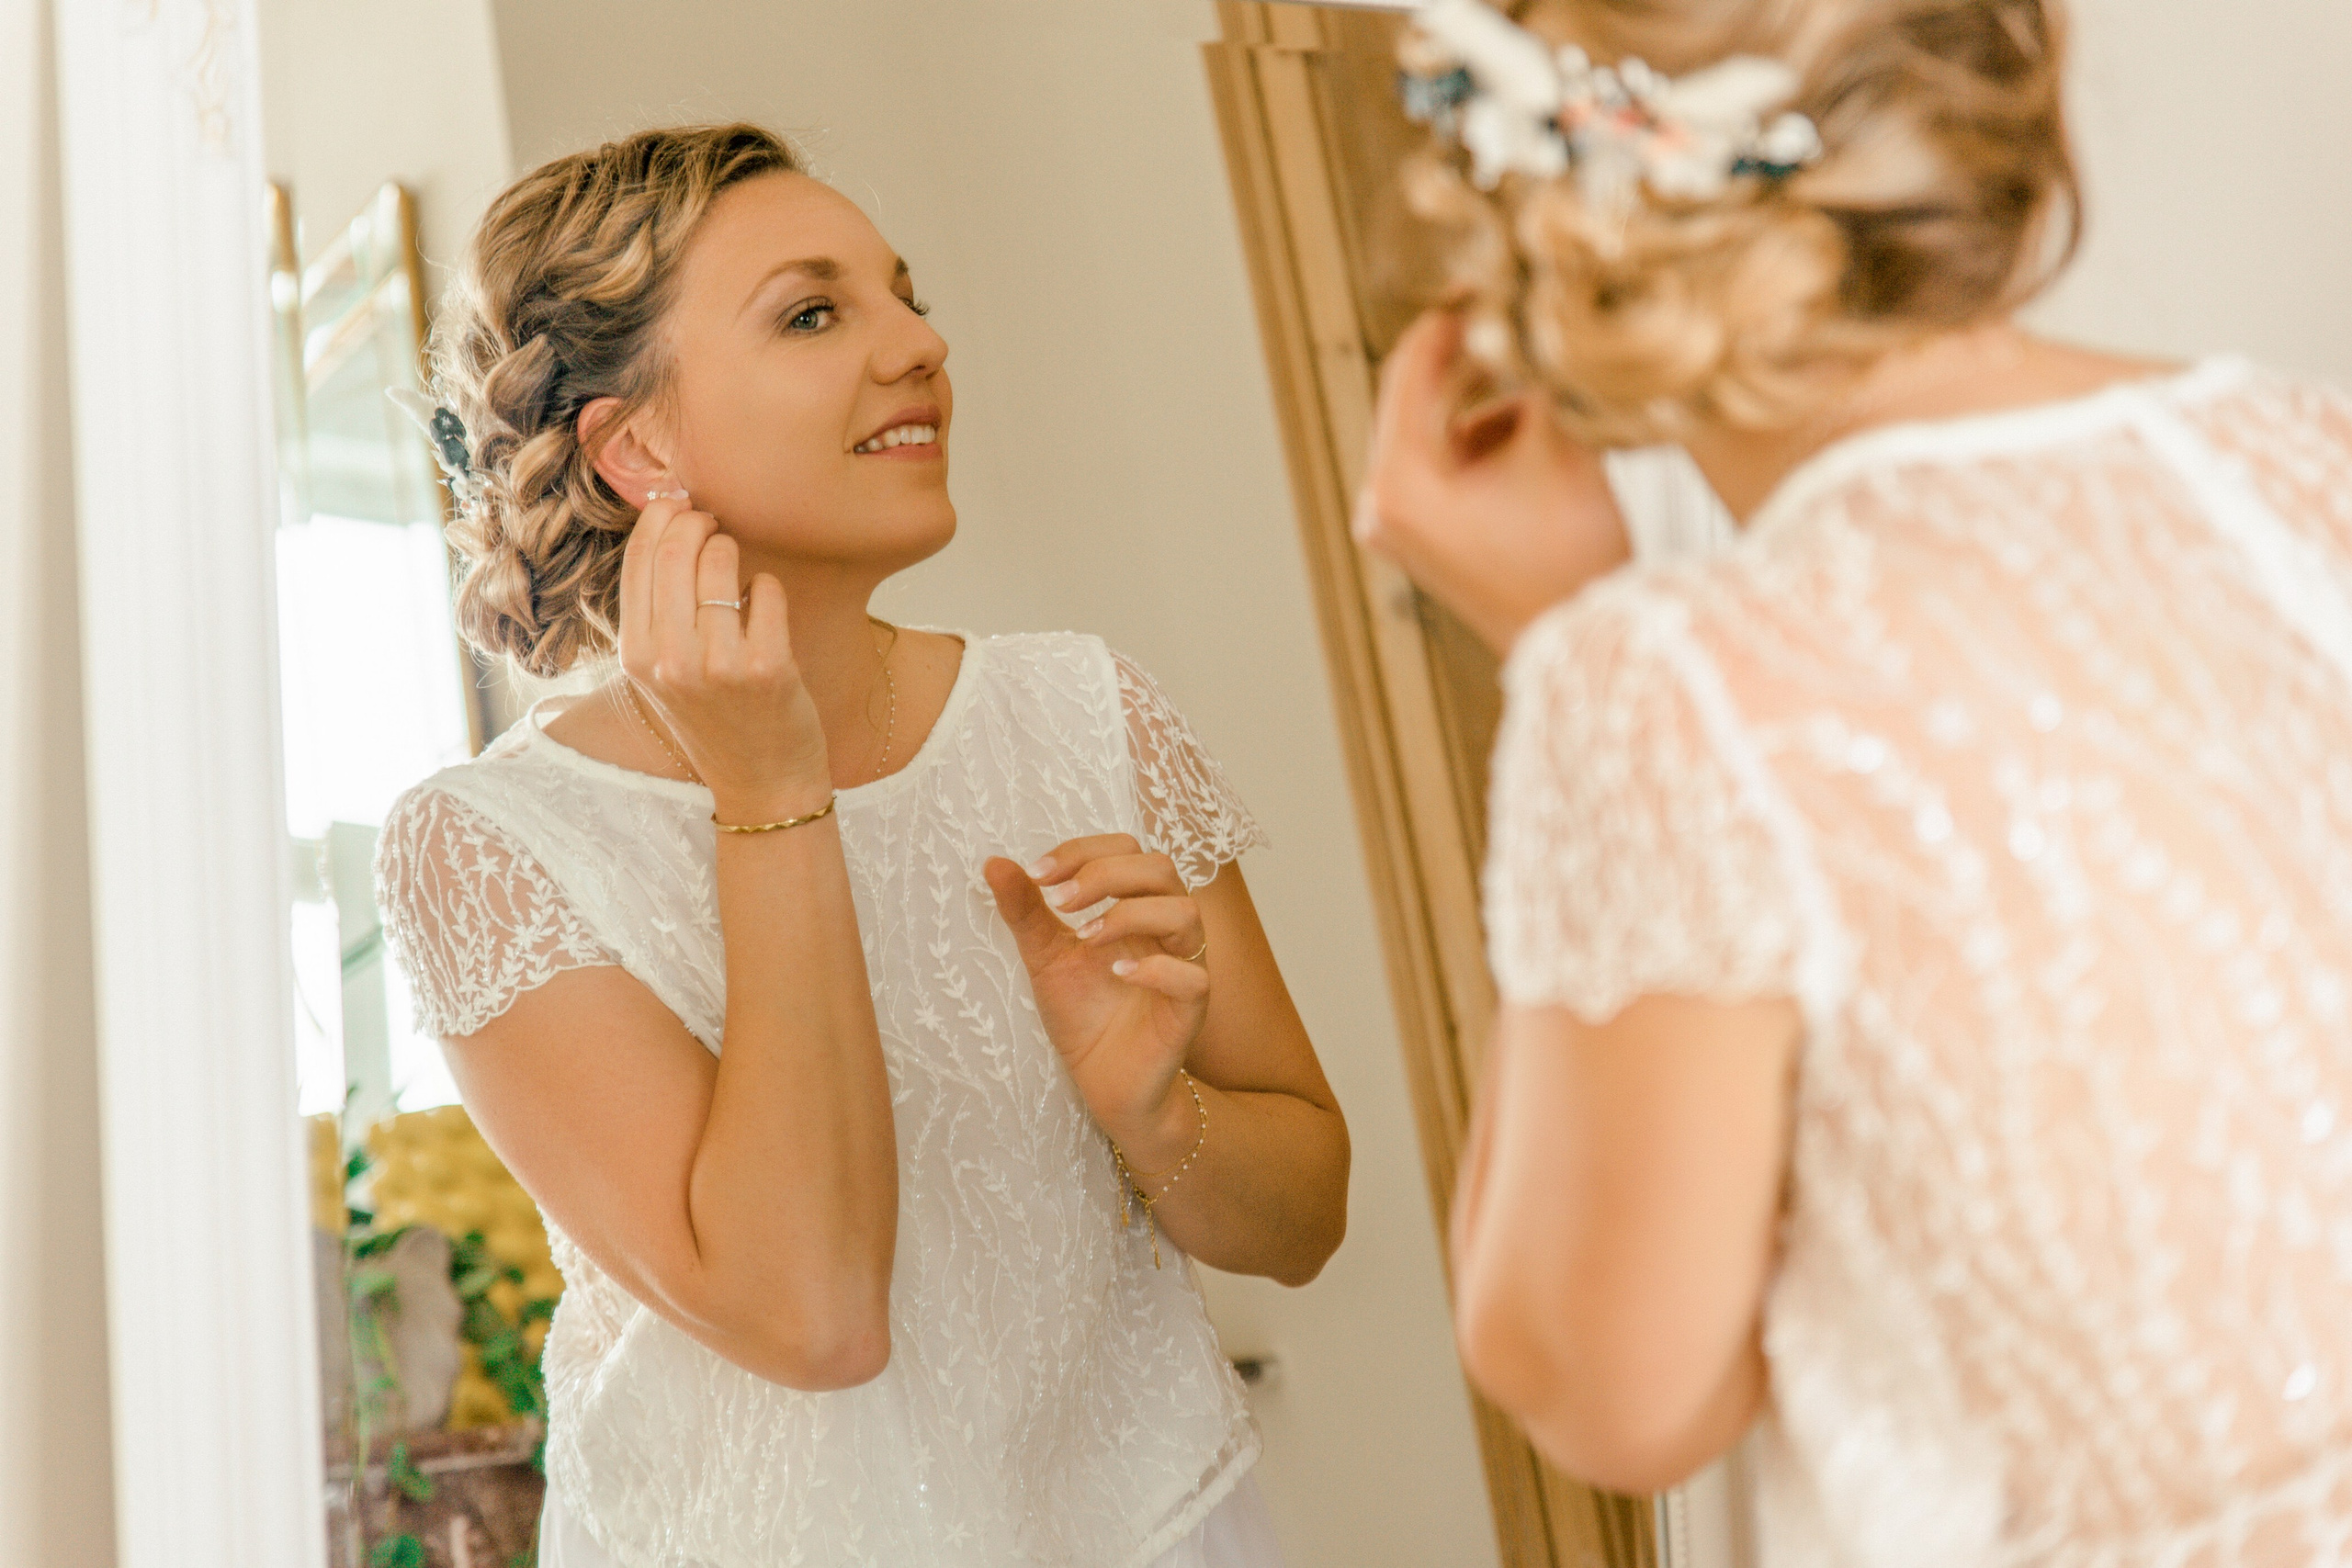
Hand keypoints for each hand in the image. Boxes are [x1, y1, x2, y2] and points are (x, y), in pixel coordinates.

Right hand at [619, 496, 829, 819]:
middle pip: (675, 549)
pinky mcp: (768, 668)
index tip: (680, 505)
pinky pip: (767, 590)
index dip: (661, 517)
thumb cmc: (714, 720)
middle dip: (699, 520)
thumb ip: (656, 611)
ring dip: (733, 549)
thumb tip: (665, 522)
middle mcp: (669, 660)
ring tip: (738, 567)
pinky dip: (769, 587)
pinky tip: (764, 607)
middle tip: (714, 522)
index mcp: (635, 655)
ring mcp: (718, 665)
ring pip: (722, 561)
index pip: (638, 558)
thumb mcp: (662, 673)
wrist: (762, 785)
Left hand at [981, 836, 1208, 1165]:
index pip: (1125, 849)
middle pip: (1160, 868)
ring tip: (1085, 936)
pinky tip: (1115, 973)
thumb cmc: (1083, 1014)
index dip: (1082, 851)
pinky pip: (1193, 977)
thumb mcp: (1044, 957)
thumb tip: (994, 863)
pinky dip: (1156, 969)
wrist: (1102, 1081)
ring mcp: (1182, 966)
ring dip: (1130, 914)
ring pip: (1185, 912)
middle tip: (1060, 901)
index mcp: (1134, 905)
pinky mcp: (1189, 1011)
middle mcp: (1164, 929)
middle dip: (1105, 874)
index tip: (1036, 874)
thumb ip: (1025, 911)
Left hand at [1354, 311, 1631, 651]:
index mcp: (1398, 483)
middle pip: (1419, 401)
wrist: (1582, 642)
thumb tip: (1528, 310)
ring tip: (1543, 385)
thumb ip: (1535, 373)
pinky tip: (1538, 436)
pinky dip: (1486, 443)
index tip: (1485, 278)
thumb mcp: (1559, 446)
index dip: (1451, 319)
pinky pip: (1446, 466)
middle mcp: (1381, 505)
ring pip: (1439, 432)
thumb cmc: (1570, 560)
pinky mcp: (1420, 539)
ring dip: (1489, 404)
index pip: (1409, 370)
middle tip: (1519, 317)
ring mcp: (1396, 527)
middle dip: (1475, 361)